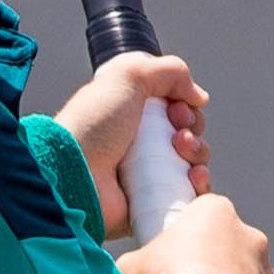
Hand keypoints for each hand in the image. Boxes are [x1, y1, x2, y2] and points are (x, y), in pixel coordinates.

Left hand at [50, 52, 209, 238]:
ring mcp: (147, 174)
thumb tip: (198, 96)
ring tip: (180, 150)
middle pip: (188, 134)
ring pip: (193, 163)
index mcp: (131, 114)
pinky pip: (190, 195)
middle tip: (177, 130)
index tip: (176, 107)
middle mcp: (140, 144)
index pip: (175, 109)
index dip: (185, 107)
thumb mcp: (128, 76)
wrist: (74, 173)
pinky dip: (199, 183)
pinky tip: (193, 176)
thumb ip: (169, 71)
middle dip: (192, 128)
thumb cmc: (92, 125)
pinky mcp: (153, 202)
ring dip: (198, 151)